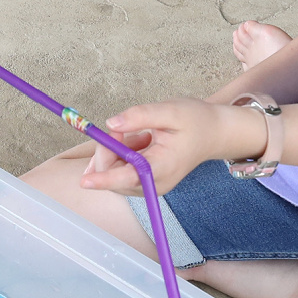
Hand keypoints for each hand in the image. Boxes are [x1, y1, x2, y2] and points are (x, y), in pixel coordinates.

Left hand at [79, 98, 266, 196]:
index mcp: (162, 167)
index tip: (84, 180)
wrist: (213, 134)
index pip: (129, 177)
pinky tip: (140, 141)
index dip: (104, 178)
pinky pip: (121, 171)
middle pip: (115, 175)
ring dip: (117, 151)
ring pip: (115, 173)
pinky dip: (122, 154)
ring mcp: (150, 186)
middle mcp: (155, 184)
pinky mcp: (146, 183)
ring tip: (142, 135)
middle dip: (109, 150)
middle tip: (123, 128)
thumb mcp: (170, 111)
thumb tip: (111, 123)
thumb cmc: (196, 121)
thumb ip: (140, 115)